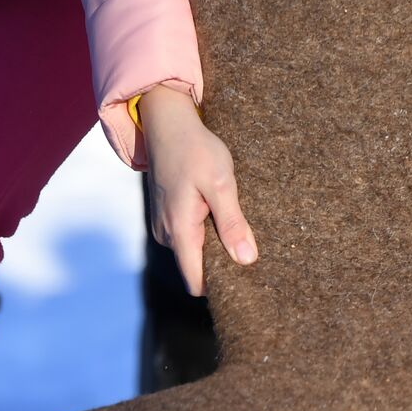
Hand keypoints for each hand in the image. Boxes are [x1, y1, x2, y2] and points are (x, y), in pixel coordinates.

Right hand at [141, 83, 257, 295]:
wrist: (167, 123)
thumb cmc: (195, 148)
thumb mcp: (220, 183)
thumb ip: (232, 223)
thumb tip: (246, 259)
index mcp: (180, 230)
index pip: (195, 282)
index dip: (220, 287)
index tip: (246, 280)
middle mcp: (166, 235)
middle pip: (196, 269)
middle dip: (221, 264)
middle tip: (248, 244)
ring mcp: (163, 226)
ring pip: (193, 253)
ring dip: (214, 244)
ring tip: (234, 222)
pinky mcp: (165, 217)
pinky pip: (188, 238)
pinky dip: (205, 232)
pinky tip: (218, 213)